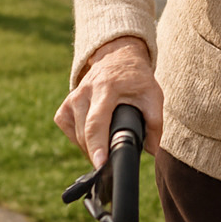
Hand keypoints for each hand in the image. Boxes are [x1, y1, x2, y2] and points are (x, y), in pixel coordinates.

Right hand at [54, 36, 164, 167]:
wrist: (118, 57)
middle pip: (84, 133)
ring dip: (90, 147)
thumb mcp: (152, 95)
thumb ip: (155, 123)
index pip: (96, 122)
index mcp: (107, 88)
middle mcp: (85, 92)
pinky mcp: (65, 105)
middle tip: (112, 163)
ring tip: (107, 145)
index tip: (100, 164)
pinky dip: (80, 139)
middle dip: (97, 153)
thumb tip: (151, 150)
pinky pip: (68, 130)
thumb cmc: (136, 79)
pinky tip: (93, 135)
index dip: (97, 145)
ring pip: (76, 135)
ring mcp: (72, 98)